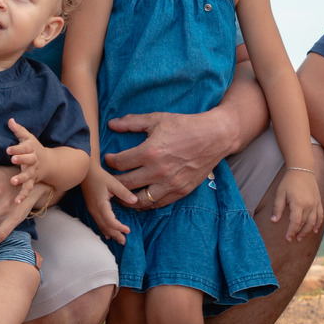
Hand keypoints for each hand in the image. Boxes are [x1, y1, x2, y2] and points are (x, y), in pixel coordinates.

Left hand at [6, 118, 45, 203]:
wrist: (50, 163)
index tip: (9, 149)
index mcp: (31, 149)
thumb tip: (10, 120)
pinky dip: (23, 196)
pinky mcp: (32, 182)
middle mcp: (33, 161)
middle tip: (13, 159)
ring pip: (28, 176)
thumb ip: (19, 130)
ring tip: (13, 181)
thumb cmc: (34, 149)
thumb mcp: (28, 138)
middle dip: (21, 159)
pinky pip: (28, 189)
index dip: (17, 148)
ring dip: (21, 179)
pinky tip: (17, 202)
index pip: (24, 148)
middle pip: (28, 160)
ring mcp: (33, 172)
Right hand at [82, 165, 131, 243]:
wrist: (86, 172)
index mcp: (100, 205)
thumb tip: (135, 201)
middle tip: (125, 242)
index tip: (128, 230)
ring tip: (119, 240)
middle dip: (115, 235)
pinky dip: (104, 230)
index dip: (119, 227)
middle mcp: (95, 210)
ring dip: (110, 234)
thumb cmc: (100, 176)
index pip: (110, 221)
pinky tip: (107, 235)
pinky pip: (98, 223)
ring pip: (101, 226)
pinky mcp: (91, 209)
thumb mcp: (113, 182)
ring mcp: (92, 210)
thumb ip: (124, 192)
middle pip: (105, 227)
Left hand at [103, 108, 233, 208]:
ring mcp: (170, 184)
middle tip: (109, 180)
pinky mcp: (180, 191)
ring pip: (139, 200)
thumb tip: (111, 124)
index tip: (108, 159)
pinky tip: (139, 198)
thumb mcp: (157, 119)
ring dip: (127, 198)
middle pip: (125, 184)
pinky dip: (146, 203)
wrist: (215, 137)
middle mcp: (158, 171)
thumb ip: (132, 122)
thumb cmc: (185, 126)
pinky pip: (157, 203)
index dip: (110, 161)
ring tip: (120, 194)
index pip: (119, 163)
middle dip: (113, 183)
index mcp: (149, 152)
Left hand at [268, 167, 323, 242]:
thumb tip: (274, 221)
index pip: (295, 222)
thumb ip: (277, 208)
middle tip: (292, 239)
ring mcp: (315, 203)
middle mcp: (309, 205)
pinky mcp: (318, 201)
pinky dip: (318, 224)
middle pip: (304, 223)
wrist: (302, 169)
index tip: (287, 238)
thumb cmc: (289, 181)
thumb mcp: (280, 194)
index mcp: (298, 203)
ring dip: (307, 231)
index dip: (291, 232)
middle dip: (298, 232)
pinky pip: (320, 215)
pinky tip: (314, 230)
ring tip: (301, 237)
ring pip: (313, 222)